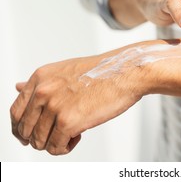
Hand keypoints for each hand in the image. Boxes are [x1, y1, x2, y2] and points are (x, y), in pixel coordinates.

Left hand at [10, 52, 146, 154]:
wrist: (125, 72)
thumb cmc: (102, 71)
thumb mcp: (64, 70)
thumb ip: (41, 83)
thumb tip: (17, 87)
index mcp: (40, 78)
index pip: (15, 111)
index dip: (21, 127)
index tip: (30, 133)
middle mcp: (43, 91)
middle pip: (23, 129)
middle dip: (37, 138)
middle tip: (54, 136)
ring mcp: (54, 107)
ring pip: (38, 141)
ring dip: (53, 143)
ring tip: (70, 135)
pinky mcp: (68, 122)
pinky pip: (55, 147)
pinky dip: (64, 148)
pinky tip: (77, 137)